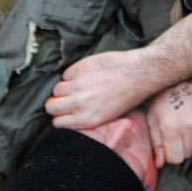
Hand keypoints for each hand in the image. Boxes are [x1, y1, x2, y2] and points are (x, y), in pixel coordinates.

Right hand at [46, 48, 161, 129]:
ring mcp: (79, 84)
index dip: (60, 117)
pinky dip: (72, 74)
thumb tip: (71, 116)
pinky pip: (66, 73)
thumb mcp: (108, 116)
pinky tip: (85, 75)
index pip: (57, 122)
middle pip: (51, 106)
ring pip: (57, 89)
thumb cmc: (129, 95)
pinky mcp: (81, 68)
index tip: (64, 113)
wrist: (140, 74)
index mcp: (87, 119)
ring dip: (64, 88)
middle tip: (64, 99)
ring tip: (77, 86)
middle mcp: (80, 103)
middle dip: (56, 103)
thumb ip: (87, 117)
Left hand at [144, 79, 191, 166]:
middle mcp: (189, 124)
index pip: (176, 159)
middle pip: (188, 152)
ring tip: (184, 119)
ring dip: (190, 134)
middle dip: (180, 146)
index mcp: (171, 126)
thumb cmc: (163, 96)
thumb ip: (156, 143)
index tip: (168, 147)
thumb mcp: (152, 118)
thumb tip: (159, 164)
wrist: (183, 73)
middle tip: (175, 132)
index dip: (171, 155)